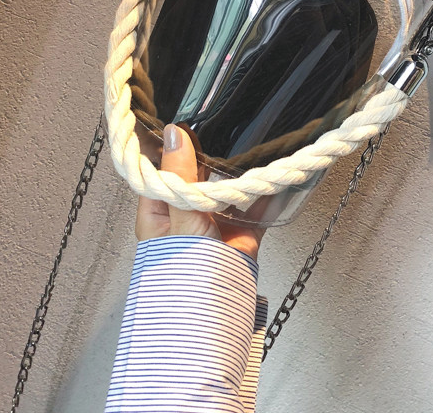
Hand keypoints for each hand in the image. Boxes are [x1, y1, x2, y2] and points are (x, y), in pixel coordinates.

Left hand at [135, 124, 264, 260]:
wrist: (215, 310)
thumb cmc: (183, 271)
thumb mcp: (180, 215)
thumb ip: (181, 176)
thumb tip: (174, 135)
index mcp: (160, 209)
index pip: (162, 169)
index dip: (172, 147)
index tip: (186, 122)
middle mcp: (187, 213)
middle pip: (198, 176)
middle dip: (211, 156)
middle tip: (224, 126)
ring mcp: (215, 222)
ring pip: (227, 188)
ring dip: (239, 173)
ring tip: (250, 145)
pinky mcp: (242, 232)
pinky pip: (255, 207)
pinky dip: (265, 194)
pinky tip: (272, 176)